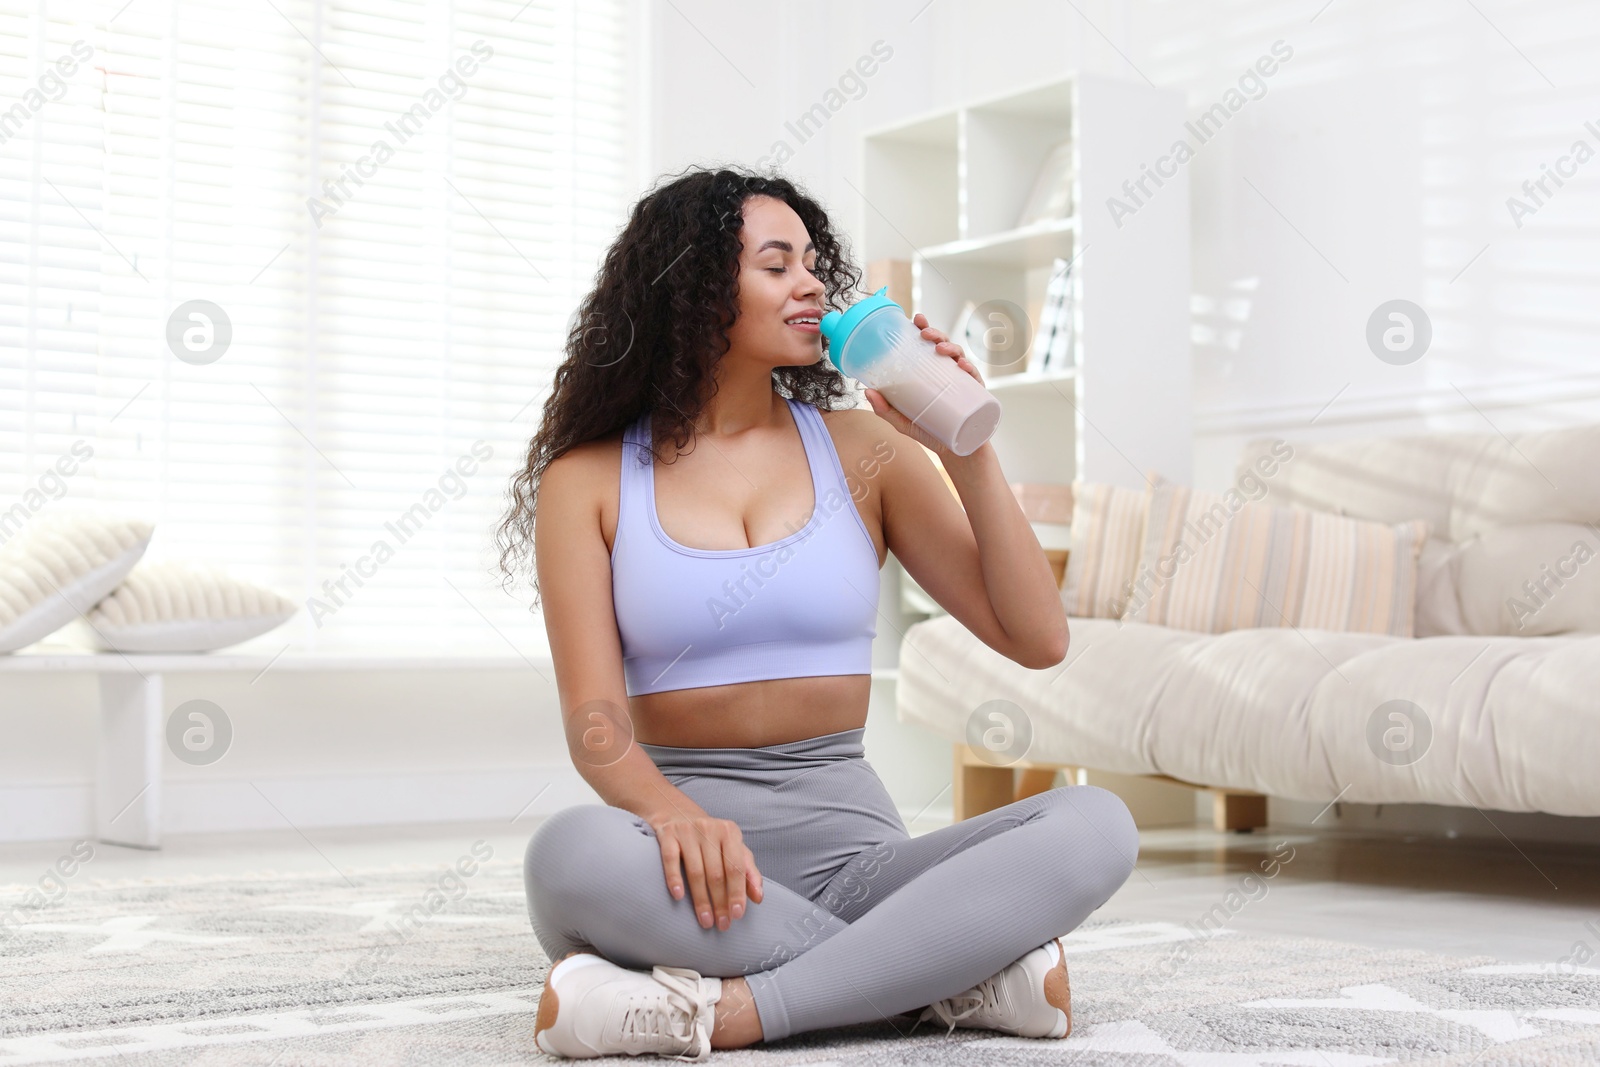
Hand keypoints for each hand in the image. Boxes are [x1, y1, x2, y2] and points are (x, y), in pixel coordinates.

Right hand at [650, 812, 763, 929]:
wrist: (675, 812)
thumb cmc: (709, 838)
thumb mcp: (731, 848)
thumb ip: (748, 871)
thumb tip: (758, 897)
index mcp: (730, 832)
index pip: (736, 867)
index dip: (738, 893)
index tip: (737, 915)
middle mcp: (710, 828)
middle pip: (717, 873)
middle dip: (720, 902)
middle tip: (721, 924)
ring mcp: (687, 831)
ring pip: (696, 871)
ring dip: (701, 900)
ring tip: (705, 920)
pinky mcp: (667, 834)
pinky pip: (671, 859)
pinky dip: (674, 879)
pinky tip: (678, 897)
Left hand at [862, 312, 986, 456]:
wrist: (955, 453)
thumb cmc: (930, 434)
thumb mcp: (902, 422)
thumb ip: (885, 409)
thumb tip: (867, 391)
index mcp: (932, 374)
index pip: (929, 346)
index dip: (924, 329)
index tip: (916, 319)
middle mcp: (949, 374)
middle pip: (944, 346)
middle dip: (936, 334)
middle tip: (925, 334)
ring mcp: (963, 383)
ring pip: (960, 356)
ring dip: (951, 347)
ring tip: (940, 349)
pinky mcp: (976, 396)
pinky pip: (975, 378)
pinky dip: (969, 369)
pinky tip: (962, 366)